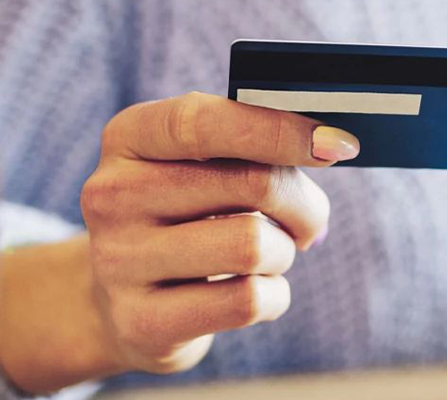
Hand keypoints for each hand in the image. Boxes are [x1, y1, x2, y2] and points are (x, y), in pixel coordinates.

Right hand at [0, 92, 358, 393]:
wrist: (122, 304)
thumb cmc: (183, 218)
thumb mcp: (196, 166)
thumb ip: (249, 145)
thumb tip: (330, 144)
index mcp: (127, 138)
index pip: (204, 122)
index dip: (279, 130)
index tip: (336, 144)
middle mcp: (111, 195)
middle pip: (250, 183)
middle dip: (302, 204)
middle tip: (307, 220)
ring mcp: (119, 262)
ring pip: (253, 246)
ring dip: (284, 253)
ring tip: (267, 256)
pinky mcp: (142, 322)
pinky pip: (248, 301)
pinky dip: (274, 296)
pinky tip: (255, 291)